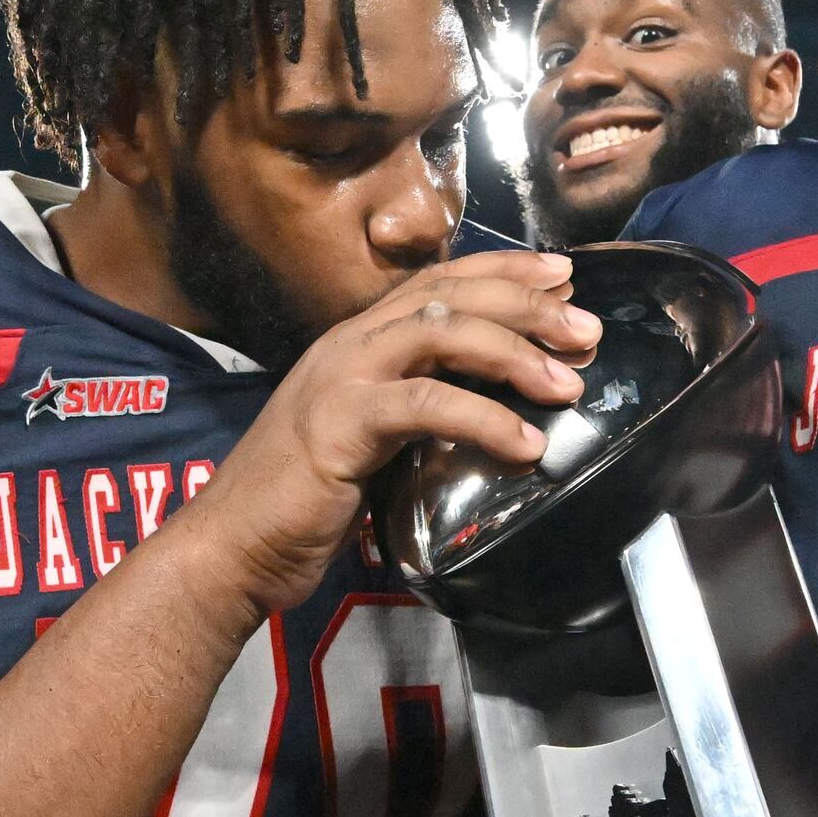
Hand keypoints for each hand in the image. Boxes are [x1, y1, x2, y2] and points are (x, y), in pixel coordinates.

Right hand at [185, 250, 598, 616]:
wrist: (231, 546)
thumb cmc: (303, 502)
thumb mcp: (371, 439)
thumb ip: (417, 409)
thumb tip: (491, 406)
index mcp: (356, 340)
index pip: (438, 281)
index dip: (503, 270)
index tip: (561, 275)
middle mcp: (349, 344)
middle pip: (450, 295)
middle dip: (527, 305)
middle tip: (585, 328)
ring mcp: (341, 378)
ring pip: (442, 333)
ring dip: (515, 353)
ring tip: (567, 385)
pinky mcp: (341, 424)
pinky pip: (426, 405)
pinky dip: (484, 419)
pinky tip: (525, 443)